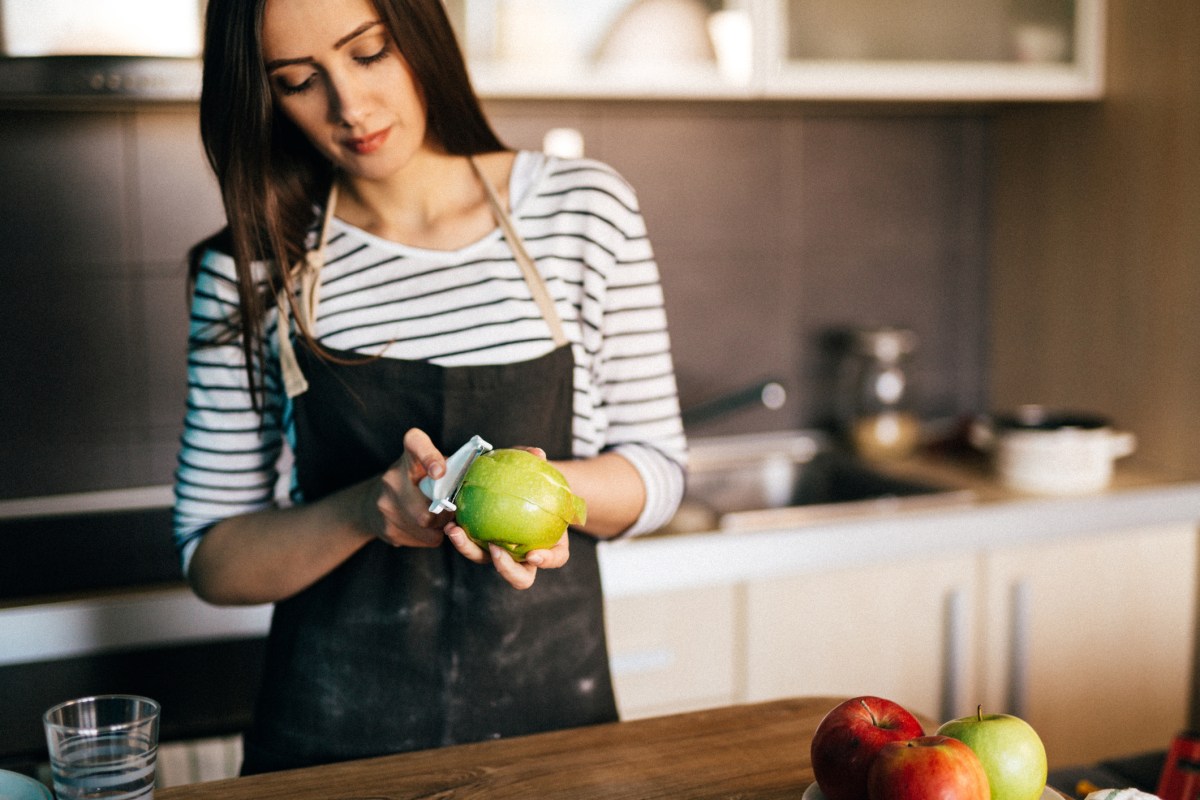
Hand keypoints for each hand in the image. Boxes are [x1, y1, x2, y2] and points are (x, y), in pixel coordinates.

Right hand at [372, 428, 451, 547]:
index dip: (429, 457)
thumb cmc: (417, 481)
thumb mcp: (431, 467)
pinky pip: (424, 539)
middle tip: (454, 511)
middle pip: (428, 503)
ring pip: (427, 525)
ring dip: (442, 526)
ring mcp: (386, 505)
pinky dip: (432, 535)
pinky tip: (427, 527)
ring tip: (441, 518)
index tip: (440, 471)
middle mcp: (393, 477)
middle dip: (446, 511)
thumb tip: (482, 478)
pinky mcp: (387, 528)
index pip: (416, 444)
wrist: (374, 503)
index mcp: (409, 455)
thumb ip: (450, 469)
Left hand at [443, 443, 568, 588]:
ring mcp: (501, 553)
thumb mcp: (537, 470)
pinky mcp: (479, 544)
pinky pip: (470, 544)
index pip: (554, 558)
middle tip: (495, 550)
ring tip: (456, 531)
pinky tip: (451, 520)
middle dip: (507, 569)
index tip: (533, 554)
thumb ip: (536, 462)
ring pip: (486, 561)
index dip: (547, 560)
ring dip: (469, 550)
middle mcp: (525, 556)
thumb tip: (538, 453)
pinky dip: (461, 536)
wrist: (514, 487)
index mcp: (549, 544)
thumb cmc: (533, 482)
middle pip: (520, 576)